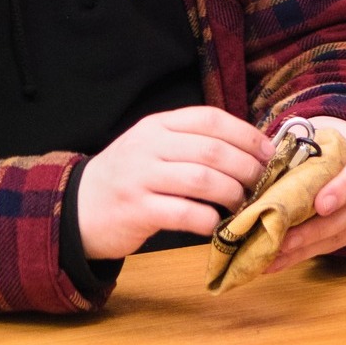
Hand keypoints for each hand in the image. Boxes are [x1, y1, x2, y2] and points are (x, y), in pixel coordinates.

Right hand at [76, 107, 272, 259]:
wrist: (76, 208)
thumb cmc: (129, 177)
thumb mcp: (153, 146)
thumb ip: (191, 143)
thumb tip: (249, 150)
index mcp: (159, 125)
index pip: (210, 119)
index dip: (245, 134)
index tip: (269, 152)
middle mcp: (150, 146)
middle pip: (211, 150)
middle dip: (246, 167)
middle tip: (263, 182)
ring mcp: (141, 177)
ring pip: (201, 180)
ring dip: (231, 193)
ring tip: (244, 204)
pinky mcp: (137, 211)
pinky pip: (184, 214)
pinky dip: (208, 220)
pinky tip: (216, 225)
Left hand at [268, 116, 345, 270]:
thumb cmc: (328, 138)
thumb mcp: (316, 132)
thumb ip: (296, 147)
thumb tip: (262, 166)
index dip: (342, 190)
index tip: (320, 206)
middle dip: (316, 230)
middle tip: (285, 241)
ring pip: (344, 234)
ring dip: (308, 247)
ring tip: (276, 255)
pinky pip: (337, 244)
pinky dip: (308, 252)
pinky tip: (282, 260)